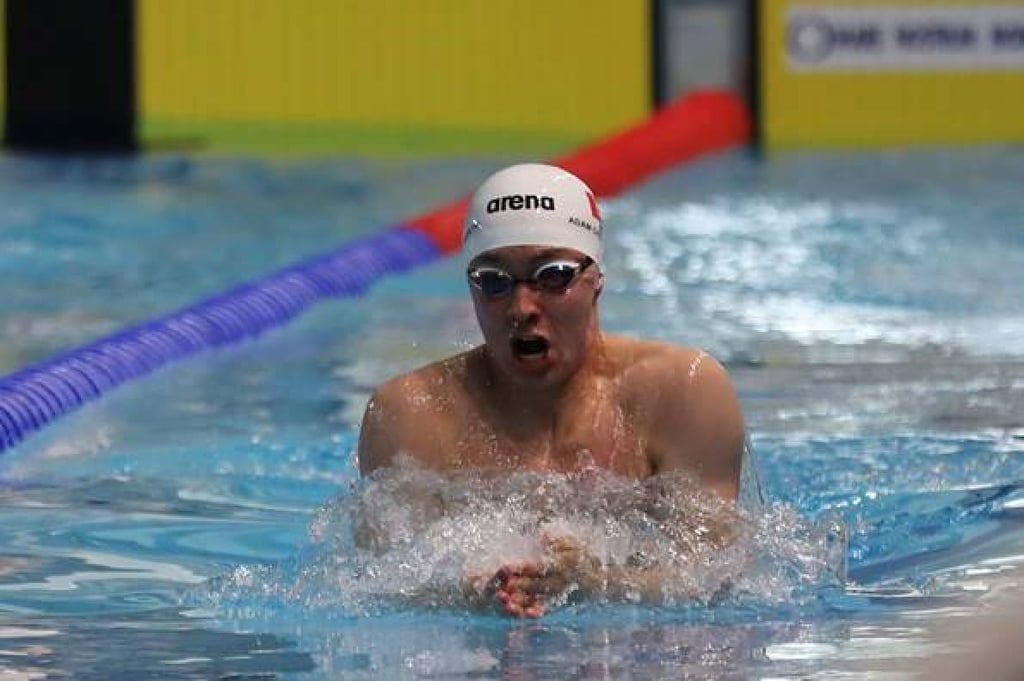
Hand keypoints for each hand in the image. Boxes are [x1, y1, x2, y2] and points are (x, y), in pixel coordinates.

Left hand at [483, 534, 601, 617]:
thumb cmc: (583, 558)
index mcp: (561, 564)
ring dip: (521, 602)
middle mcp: (559, 581)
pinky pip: (546, 609)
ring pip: (538, 599)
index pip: (539, 566)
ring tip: (505, 602)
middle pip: (536, 585)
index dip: (522, 568)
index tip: (506, 567)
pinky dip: (535, 613)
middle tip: (502, 586)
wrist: (600, 581)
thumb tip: (543, 535)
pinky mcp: (559, 603)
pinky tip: (523, 615)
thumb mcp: (573, 544)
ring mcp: (558, 594)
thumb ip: (558, 541)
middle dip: (518, 586)